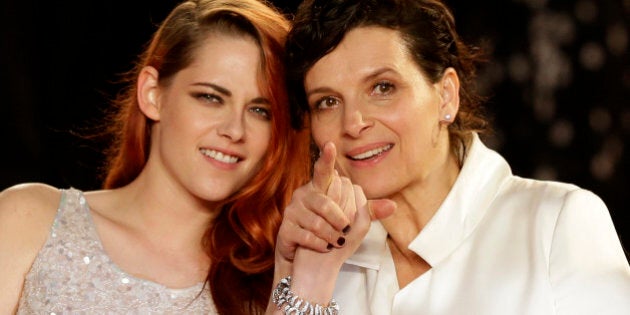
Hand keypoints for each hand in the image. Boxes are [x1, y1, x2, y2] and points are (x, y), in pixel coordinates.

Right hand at [274, 141, 394, 268]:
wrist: (305, 256)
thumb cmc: (328, 230)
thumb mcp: (348, 219)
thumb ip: (367, 211)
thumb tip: (393, 206)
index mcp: (319, 189)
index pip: (323, 171)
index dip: (327, 159)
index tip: (330, 145)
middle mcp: (303, 196)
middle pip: (326, 205)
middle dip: (339, 220)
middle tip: (345, 231)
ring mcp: (292, 212)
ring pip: (316, 223)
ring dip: (331, 235)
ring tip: (336, 242)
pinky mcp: (285, 229)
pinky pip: (306, 236)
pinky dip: (319, 244)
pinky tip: (323, 247)